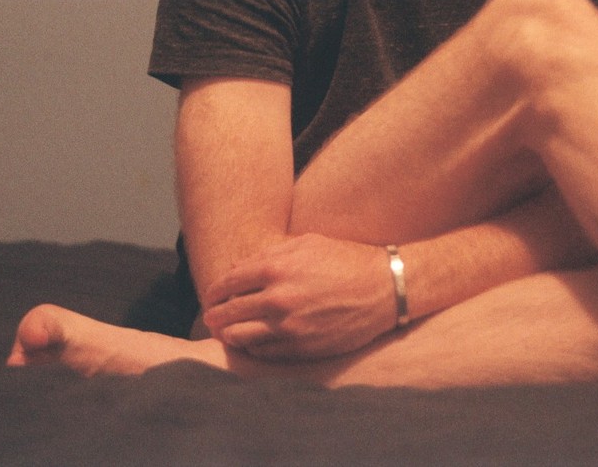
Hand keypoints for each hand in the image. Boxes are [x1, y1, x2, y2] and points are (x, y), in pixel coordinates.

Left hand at [201, 233, 396, 360]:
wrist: (386, 288)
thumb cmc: (346, 260)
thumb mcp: (306, 244)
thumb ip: (267, 255)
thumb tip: (236, 267)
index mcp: (275, 268)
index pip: (226, 283)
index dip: (214, 291)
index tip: (212, 296)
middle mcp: (277, 299)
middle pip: (226, 312)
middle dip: (214, 315)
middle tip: (212, 317)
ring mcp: (288, 327)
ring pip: (238, 337)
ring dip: (229, 334)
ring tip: (229, 331)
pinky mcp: (301, 348)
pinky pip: (262, 353)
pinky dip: (252, 347)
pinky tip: (255, 340)